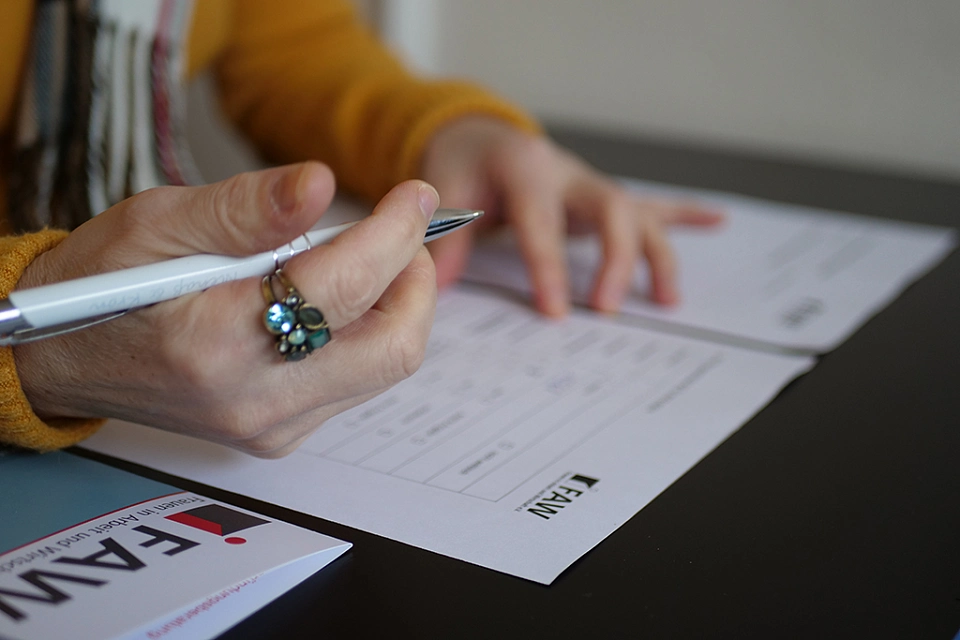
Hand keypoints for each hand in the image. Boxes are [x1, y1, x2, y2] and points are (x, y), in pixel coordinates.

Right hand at [13, 163, 439, 456]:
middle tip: (403, 231)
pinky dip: (367, 333)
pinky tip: (338, 299)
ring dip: (398, 305)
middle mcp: (253, 399)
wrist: (64, 357)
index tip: (414, 195)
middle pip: (391, 347)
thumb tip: (321, 185)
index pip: (344, 286)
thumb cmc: (103, 283)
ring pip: (384, 368)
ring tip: (370, 257)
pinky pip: (357, 383)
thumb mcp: (157, 222)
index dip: (394, 232)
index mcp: (216, 341)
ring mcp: (270, 427)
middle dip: (415, 279)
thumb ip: (245, 207)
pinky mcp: (279, 436)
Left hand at [421, 117, 722, 315]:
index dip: (549, 267)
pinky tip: (717, 221)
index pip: (542, 221)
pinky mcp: (600, 198)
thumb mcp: (444, 190)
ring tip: (667, 299)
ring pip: (637, 214)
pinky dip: (685, 214)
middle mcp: (568, 173)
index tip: (555, 310)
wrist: (480, 136)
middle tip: (606, 308)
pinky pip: (649, 205)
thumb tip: (441, 284)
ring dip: (655, 255)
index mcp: (526, 169)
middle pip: (610, 210)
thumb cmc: (463, 165)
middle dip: (614, 261)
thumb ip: (447, 238)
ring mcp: (590, 186)